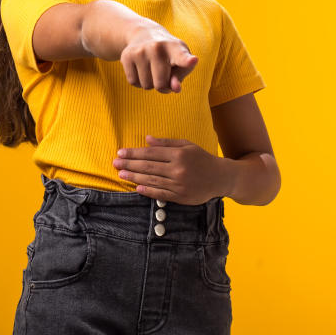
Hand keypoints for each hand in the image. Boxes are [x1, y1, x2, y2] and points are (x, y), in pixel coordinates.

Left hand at [112, 136, 229, 204]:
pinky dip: (147, 191)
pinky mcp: (181, 197)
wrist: (220, 177)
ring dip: (134, 177)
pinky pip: (160, 194)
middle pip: (148, 166)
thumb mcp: (187, 145)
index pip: (151, 153)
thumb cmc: (201, 159)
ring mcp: (179, 184)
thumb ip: (166, 143)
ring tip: (121, 174)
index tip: (121, 152)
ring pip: (152, 180)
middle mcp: (178, 169)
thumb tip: (147, 139)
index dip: (134, 152)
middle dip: (129, 164)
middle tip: (115, 163)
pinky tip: (136, 187)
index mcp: (179, 154)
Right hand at [120, 26, 197, 93]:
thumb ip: (180, 77)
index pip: (182, 56)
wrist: (143, 33)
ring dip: (150, 83)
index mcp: (175, 48)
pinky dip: (138, 81)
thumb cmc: (168, 54)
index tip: (192, 61)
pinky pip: (133, 82)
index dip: (187, 61)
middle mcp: (156, 47)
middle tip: (163, 73)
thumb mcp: (179, 62)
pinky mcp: (126, 56)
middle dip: (162, 86)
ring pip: (146, 85)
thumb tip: (174, 88)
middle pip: (160, 84)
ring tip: (151, 68)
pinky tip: (141, 68)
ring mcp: (140, 51)